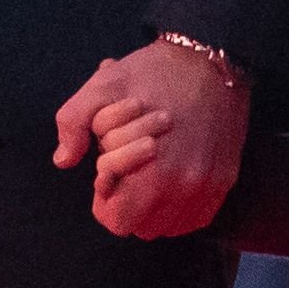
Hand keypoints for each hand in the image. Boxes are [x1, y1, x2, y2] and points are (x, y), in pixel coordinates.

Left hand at [53, 42, 250, 238]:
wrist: (211, 60)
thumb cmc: (153, 73)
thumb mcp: (102, 87)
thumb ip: (72, 124)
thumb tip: (63, 161)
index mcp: (151, 172)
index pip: (117, 221)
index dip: (105, 199)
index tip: (108, 174)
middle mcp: (183, 187)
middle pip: (142, 227)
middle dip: (128, 203)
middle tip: (129, 170)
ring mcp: (208, 186)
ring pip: (170, 227)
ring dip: (154, 208)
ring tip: (151, 173)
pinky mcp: (225, 180)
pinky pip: (197, 217)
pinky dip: (180, 208)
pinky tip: (172, 180)